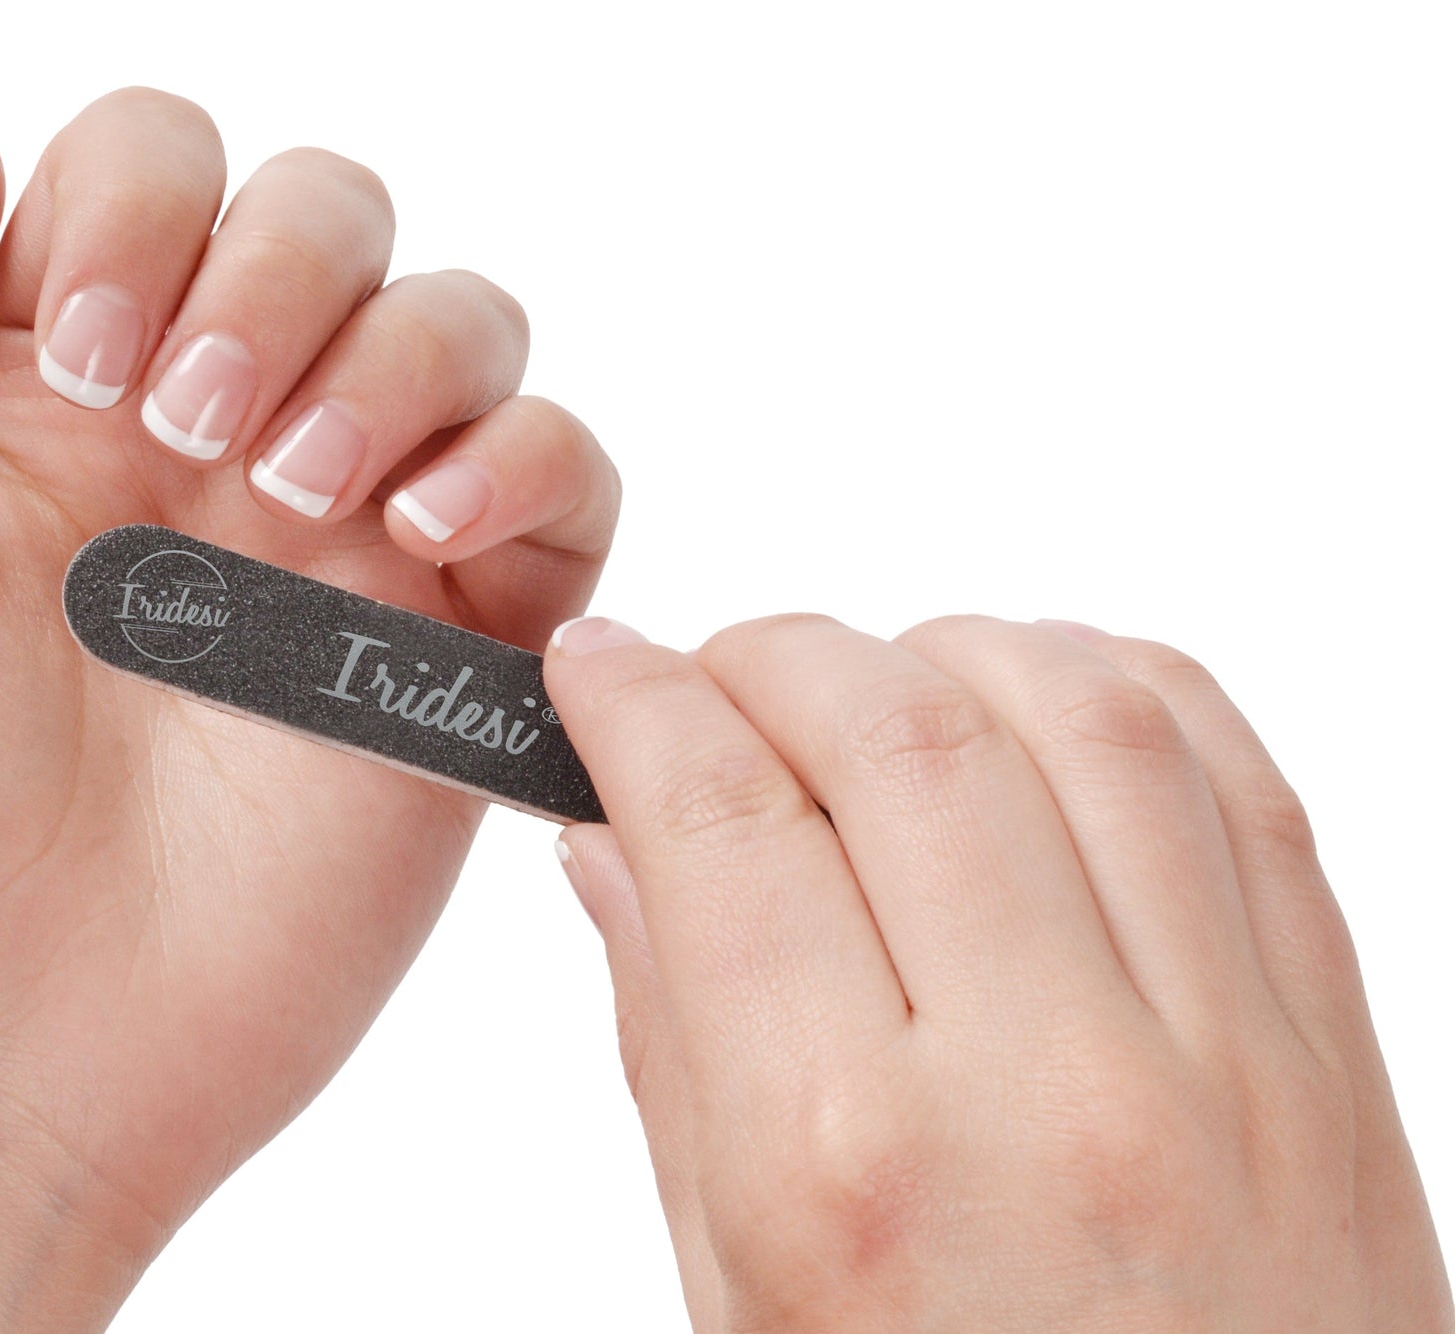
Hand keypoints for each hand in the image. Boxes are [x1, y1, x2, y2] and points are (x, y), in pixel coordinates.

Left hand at [0, 90, 615, 1328]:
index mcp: (56, 392)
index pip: (152, 169)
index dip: (146, 209)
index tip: (102, 367)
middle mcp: (213, 449)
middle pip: (331, 214)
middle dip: (282, 273)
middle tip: (200, 436)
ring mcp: (344, 549)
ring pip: (464, 326)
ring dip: (402, 361)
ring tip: (303, 499)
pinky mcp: (446, 657)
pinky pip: (571, 491)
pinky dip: (535, 463)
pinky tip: (432, 525)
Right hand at [547, 614, 1450, 1330]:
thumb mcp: (744, 1300)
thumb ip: (674, 1052)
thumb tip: (612, 854)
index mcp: (849, 1165)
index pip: (715, 822)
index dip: (633, 704)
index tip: (599, 674)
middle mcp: (1042, 1081)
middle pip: (891, 728)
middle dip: (770, 656)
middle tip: (716, 684)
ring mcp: (1218, 1052)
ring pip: (1079, 712)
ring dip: (943, 651)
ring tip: (874, 689)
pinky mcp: (1330, 1045)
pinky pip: (1239, 776)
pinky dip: (1118, 689)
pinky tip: (1036, 711)